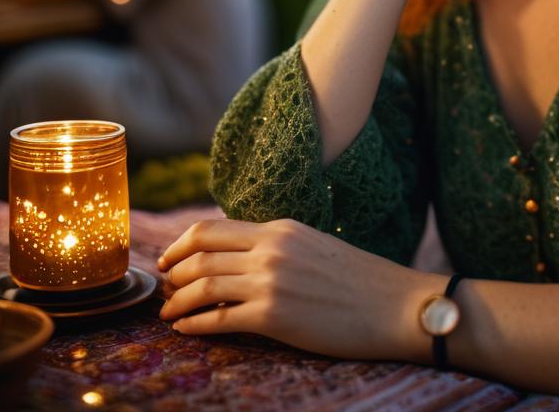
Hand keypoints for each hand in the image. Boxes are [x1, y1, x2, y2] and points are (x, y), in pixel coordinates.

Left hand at [156, 217, 440, 361]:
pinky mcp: (274, 315)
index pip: (212, 228)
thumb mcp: (313, 246)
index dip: (180, 245)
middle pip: (200, 253)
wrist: (393, 304)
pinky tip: (187, 330)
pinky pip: (218, 319)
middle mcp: (271, 249)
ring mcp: (271, 281)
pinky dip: (194, 324)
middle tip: (165, 290)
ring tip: (169, 314)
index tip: (169, 261)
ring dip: (177, 302)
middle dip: (172, 273)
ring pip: (203, 284)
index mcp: (280, 228)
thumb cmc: (359, 279)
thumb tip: (238, 256)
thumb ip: (277, 245)